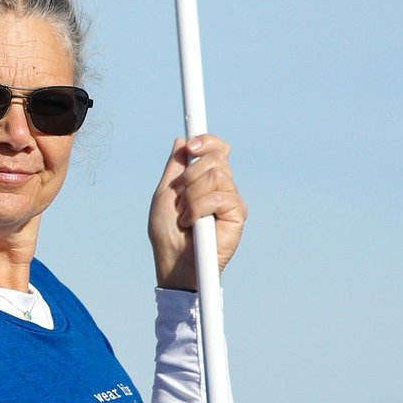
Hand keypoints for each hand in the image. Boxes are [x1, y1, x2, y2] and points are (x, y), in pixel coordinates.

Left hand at [148, 135, 246, 291]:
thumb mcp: (165, 195)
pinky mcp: (237, 215)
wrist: (174, 262)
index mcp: (205, 180)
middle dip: (189, 176)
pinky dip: (199, 208)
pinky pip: (221, 197)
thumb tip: (182, 141)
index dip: (207, 141)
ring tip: (185, 216)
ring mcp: (231, 201)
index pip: (217, 150)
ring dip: (192, 196)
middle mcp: (222, 188)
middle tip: (179, 198)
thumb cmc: (167, 234)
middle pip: (216, 158)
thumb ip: (175, 168)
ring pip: (217, 176)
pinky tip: (192, 224)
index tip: (191, 146)